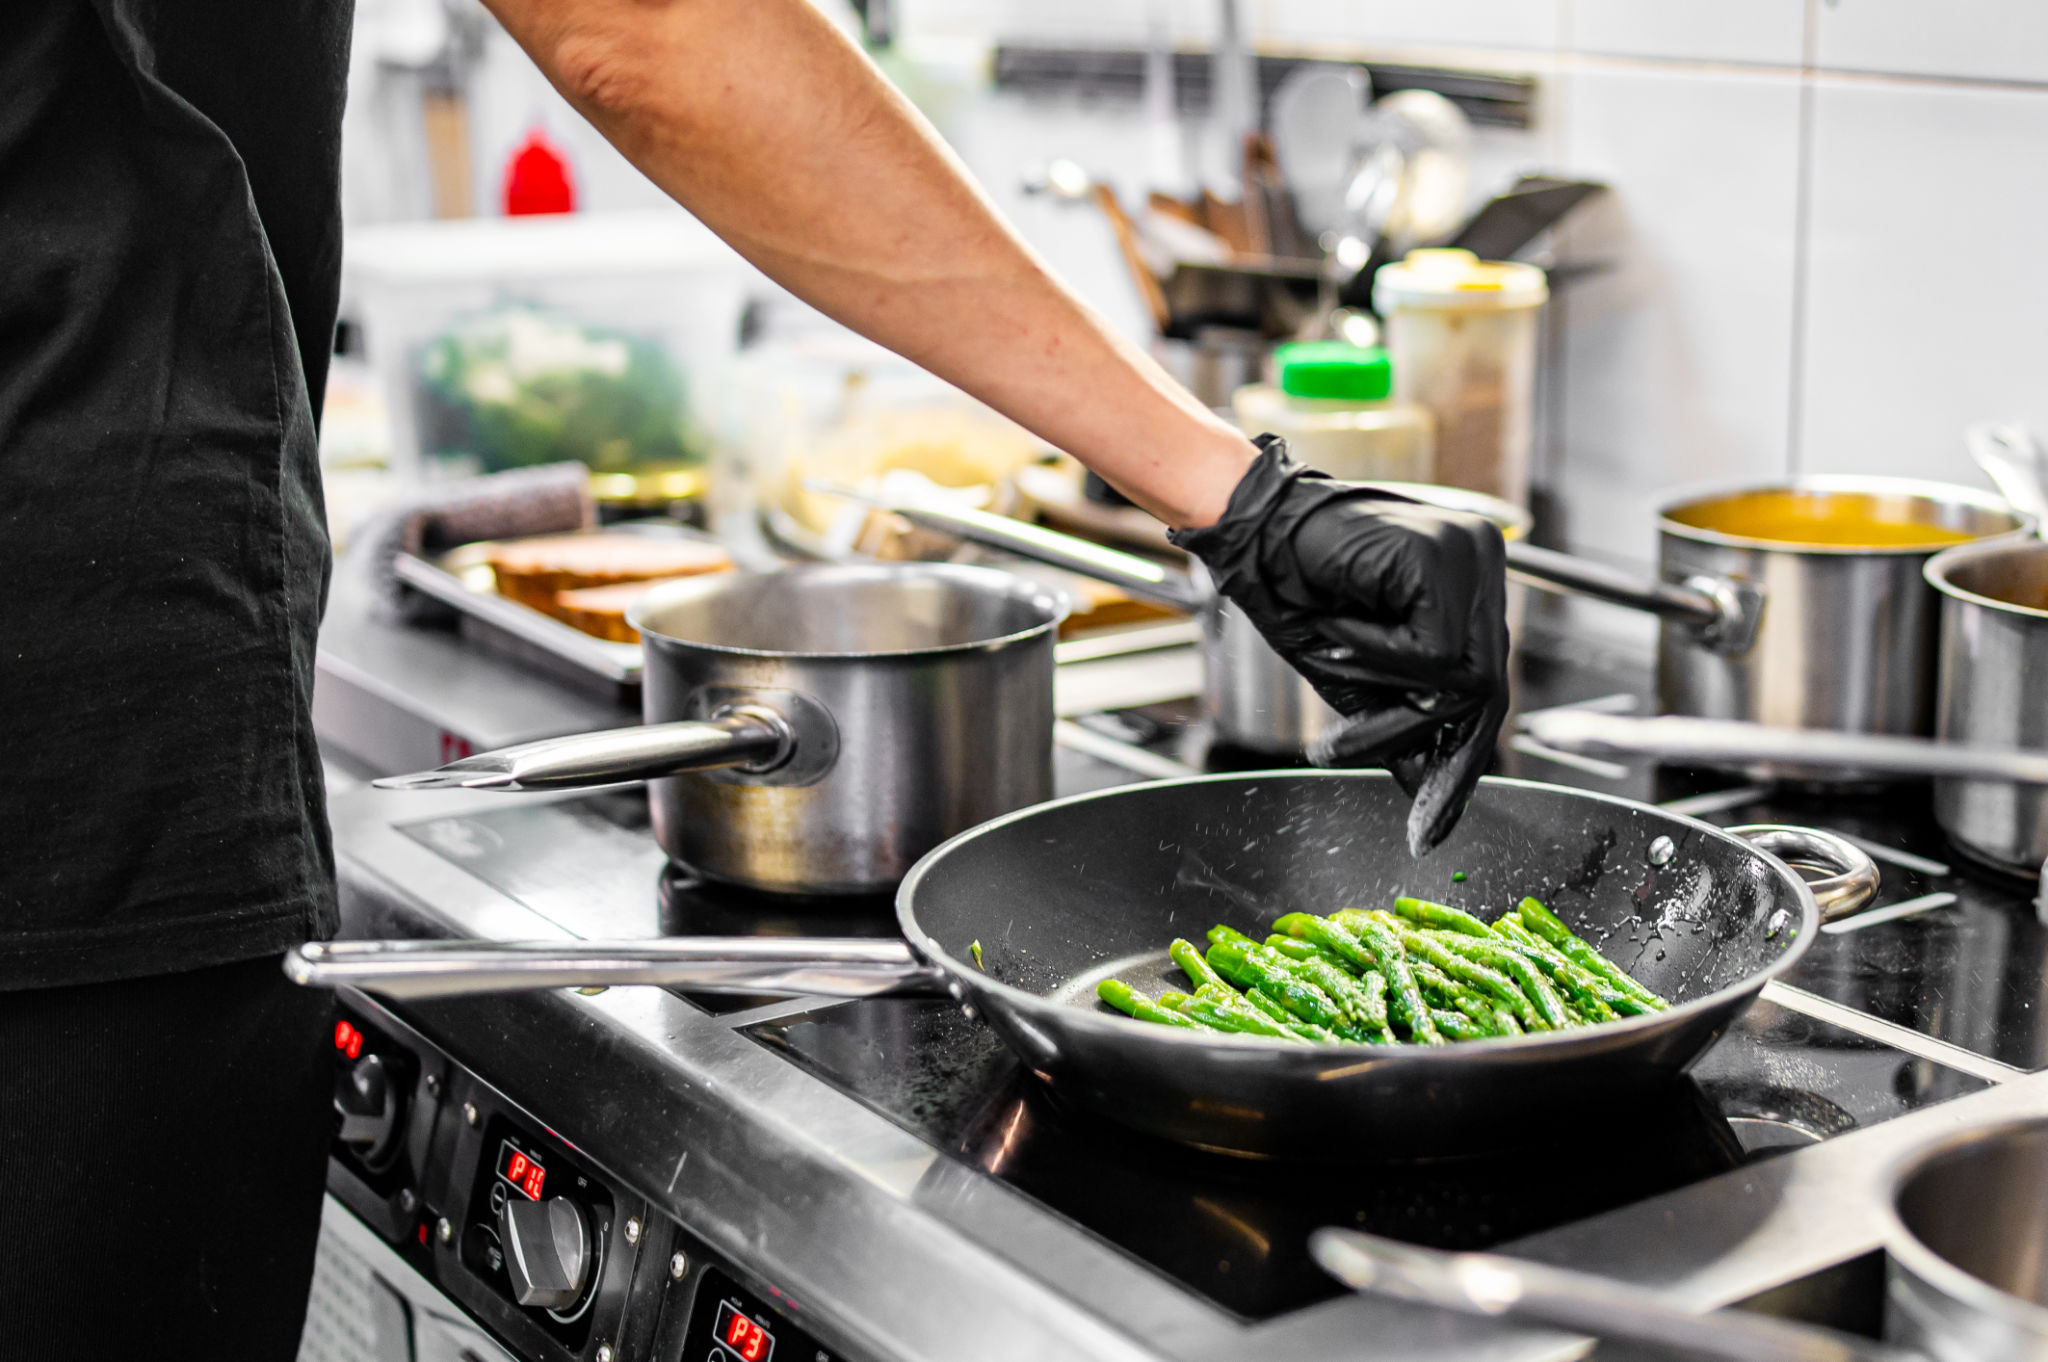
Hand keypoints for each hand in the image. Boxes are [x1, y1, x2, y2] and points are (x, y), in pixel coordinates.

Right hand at [1169, 437, 1509, 853]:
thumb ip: (1400, 725)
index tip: (1432, 822)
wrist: (1251, 530)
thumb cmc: (1296, 589)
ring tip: (1332, 652)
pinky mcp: (1445, 552)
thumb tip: (1426, 788)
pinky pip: (1433, 649)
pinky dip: (1378, 653)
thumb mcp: (1356, 674)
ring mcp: (1472, 551)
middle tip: (1343, 750)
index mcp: (1472, 587)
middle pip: (1484, 688)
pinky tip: (1338, 622)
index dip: (1459, 759)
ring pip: (1462, 677)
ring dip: (1387, 691)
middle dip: (1418, 735)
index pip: (1486, 687)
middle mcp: (1484, 562)